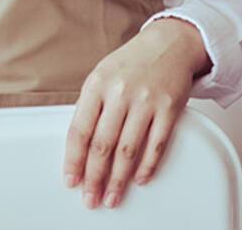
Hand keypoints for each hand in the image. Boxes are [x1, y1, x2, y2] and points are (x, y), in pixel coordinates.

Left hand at [63, 18, 209, 209]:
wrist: (169, 42)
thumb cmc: (132, 62)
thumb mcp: (102, 76)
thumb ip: (90, 107)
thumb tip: (79, 147)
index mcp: (97, 85)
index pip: (80, 130)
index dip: (74, 160)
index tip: (71, 180)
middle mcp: (121, 93)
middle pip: (103, 145)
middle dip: (94, 178)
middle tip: (91, 198)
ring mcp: (146, 101)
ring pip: (128, 150)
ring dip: (119, 179)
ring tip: (112, 196)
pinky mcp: (169, 108)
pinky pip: (157, 144)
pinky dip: (147, 166)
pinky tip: (139, 179)